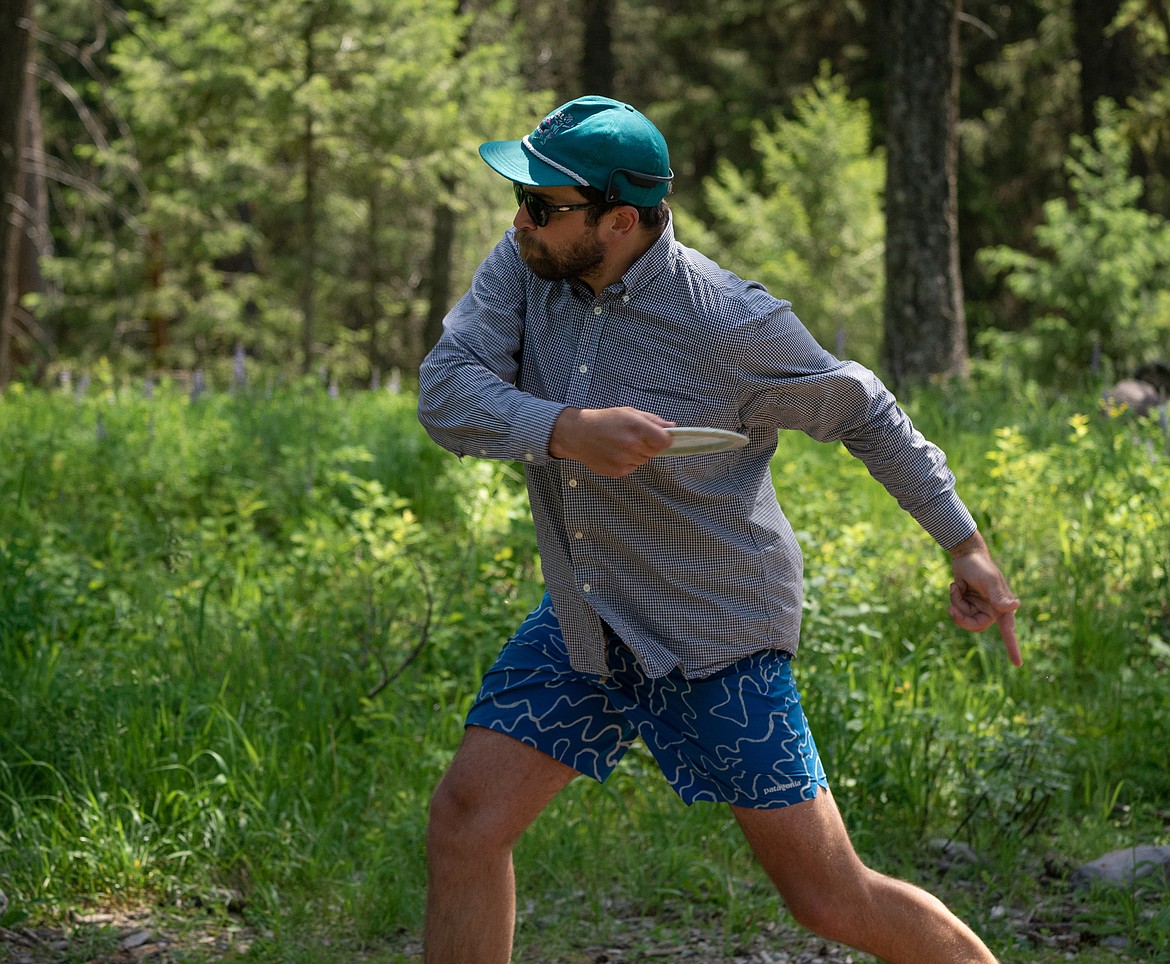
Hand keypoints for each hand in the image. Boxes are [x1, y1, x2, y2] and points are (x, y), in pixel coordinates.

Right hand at [548, 406, 674, 476]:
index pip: (665, 441)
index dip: (665, 439)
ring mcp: (624, 460)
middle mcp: (632, 445)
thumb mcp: (628, 412)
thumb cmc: (604, 420)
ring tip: (620, 444)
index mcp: (636, 427)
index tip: (660, 437)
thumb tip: (672, 427)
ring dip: (637, 454)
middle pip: (655, 451)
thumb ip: (652, 420)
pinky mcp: (618, 471)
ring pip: (644, 460)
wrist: (578, 434)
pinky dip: (627, 462)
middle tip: (632, 437)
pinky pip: (632, 468)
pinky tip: (614, 452)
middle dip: (648, 445)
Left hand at [948, 532, 1021, 666]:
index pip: (1008, 631)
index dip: (1013, 648)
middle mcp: (993, 610)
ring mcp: (980, 607)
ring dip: (956, 603)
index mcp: (1002, 607)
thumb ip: (999, 595)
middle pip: (974, 626)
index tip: (1017, 664)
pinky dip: (954, 599)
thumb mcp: (988, 580)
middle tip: (952, 602)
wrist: (965, 554)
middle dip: (961, 614)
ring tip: (957, 587)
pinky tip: (956, 586)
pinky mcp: (968, 604)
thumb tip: (1015, 606)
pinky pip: (958, 610)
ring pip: (963, 618)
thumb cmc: (980, 565)